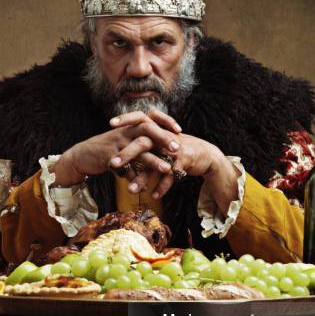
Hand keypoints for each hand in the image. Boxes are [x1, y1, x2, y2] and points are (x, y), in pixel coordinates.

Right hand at [53, 111, 180, 185]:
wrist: (83, 155)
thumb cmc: (108, 149)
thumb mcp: (125, 141)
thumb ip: (142, 143)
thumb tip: (160, 150)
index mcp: (130, 126)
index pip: (150, 118)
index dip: (165, 121)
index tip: (179, 130)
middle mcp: (124, 132)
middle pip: (147, 130)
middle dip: (163, 138)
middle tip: (178, 148)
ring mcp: (116, 144)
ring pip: (137, 150)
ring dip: (153, 160)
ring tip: (166, 169)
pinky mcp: (107, 157)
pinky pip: (124, 168)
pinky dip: (134, 178)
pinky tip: (144, 187)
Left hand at [113, 130, 240, 215]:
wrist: (204, 154)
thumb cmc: (178, 149)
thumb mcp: (161, 142)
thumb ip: (146, 142)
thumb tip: (125, 144)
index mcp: (157, 130)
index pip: (140, 119)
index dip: (126, 119)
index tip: (110, 123)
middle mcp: (164, 138)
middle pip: (142, 143)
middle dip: (127, 154)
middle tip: (112, 165)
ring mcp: (173, 149)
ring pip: (155, 164)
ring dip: (142, 178)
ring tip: (130, 191)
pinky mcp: (183, 161)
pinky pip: (170, 176)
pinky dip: (162, 187)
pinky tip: (154, 196)